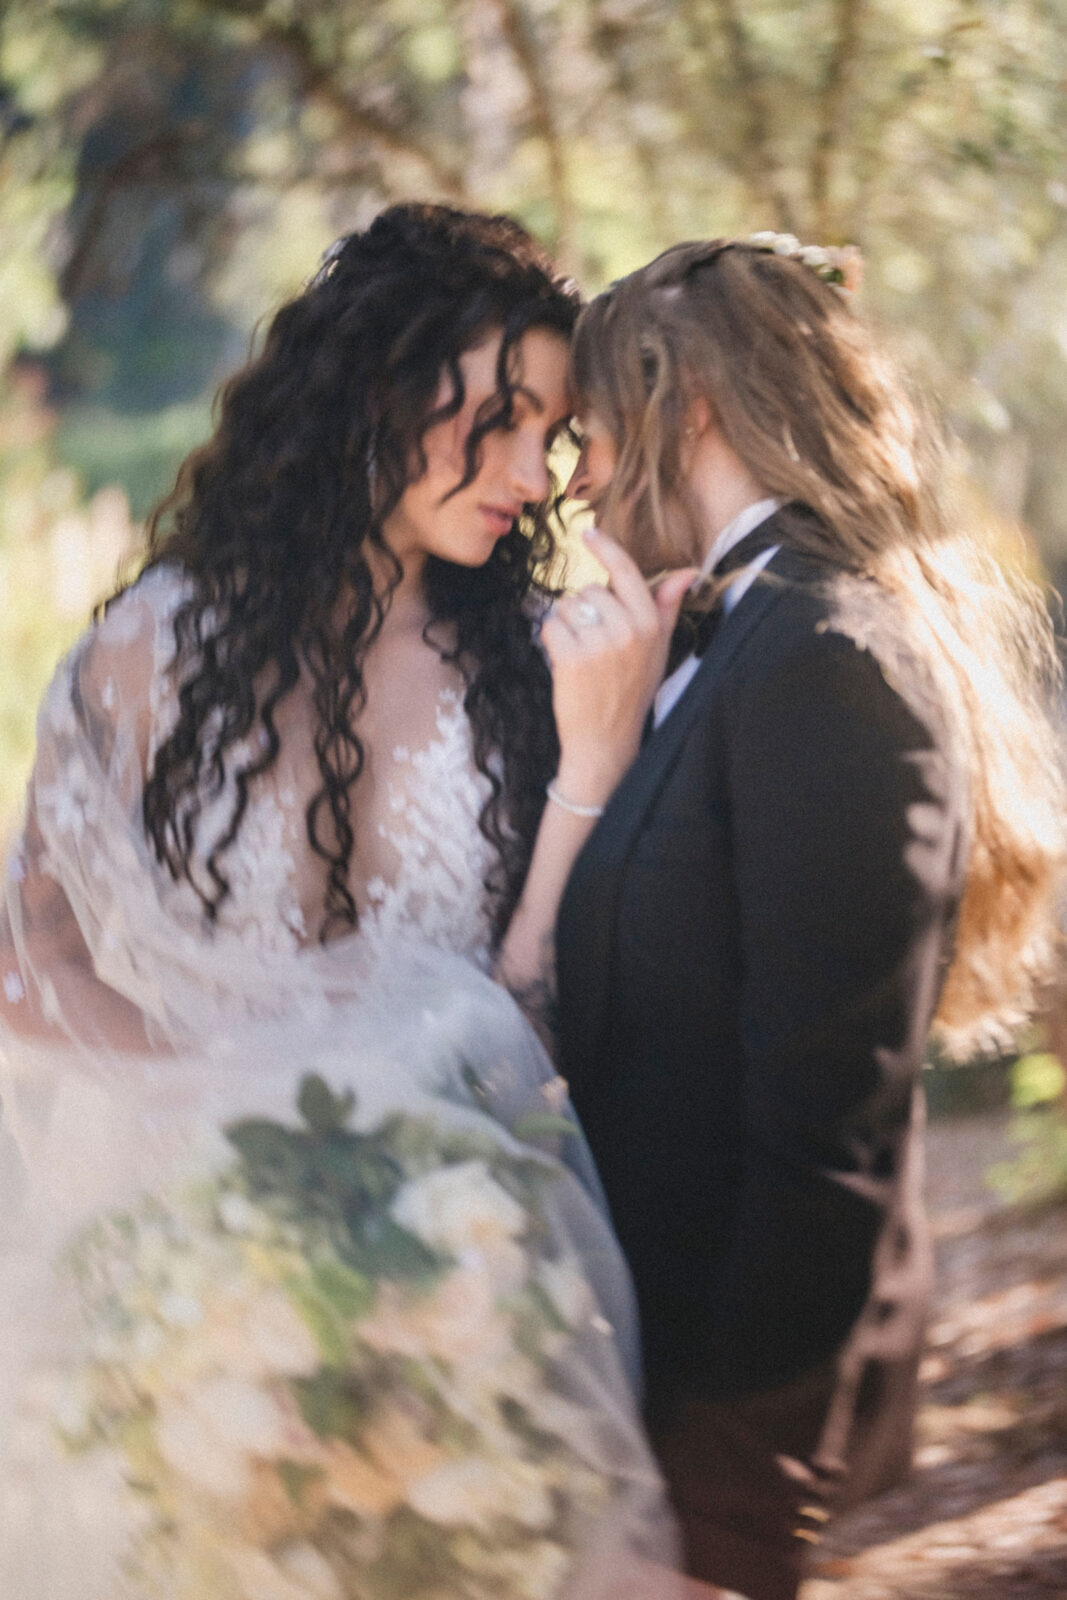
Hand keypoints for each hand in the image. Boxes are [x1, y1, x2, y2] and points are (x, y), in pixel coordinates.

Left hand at [540, 528, 697, 806]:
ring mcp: (599, 644)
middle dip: (584, 610)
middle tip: (595, 644)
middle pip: (589, 590)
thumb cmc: (633, 691)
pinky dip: (551, 641)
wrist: (607, 740)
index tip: (588, 532)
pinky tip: (565, 663)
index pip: (626, 572)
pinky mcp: (570, 658)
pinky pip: (550, 626)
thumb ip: (668, 607)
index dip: (606, 549)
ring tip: (582, 655)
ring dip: (567, 625)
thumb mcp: (659, 649)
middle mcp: (628, 630)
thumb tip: (688, 572)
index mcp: (651, 624)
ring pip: (566, 605)